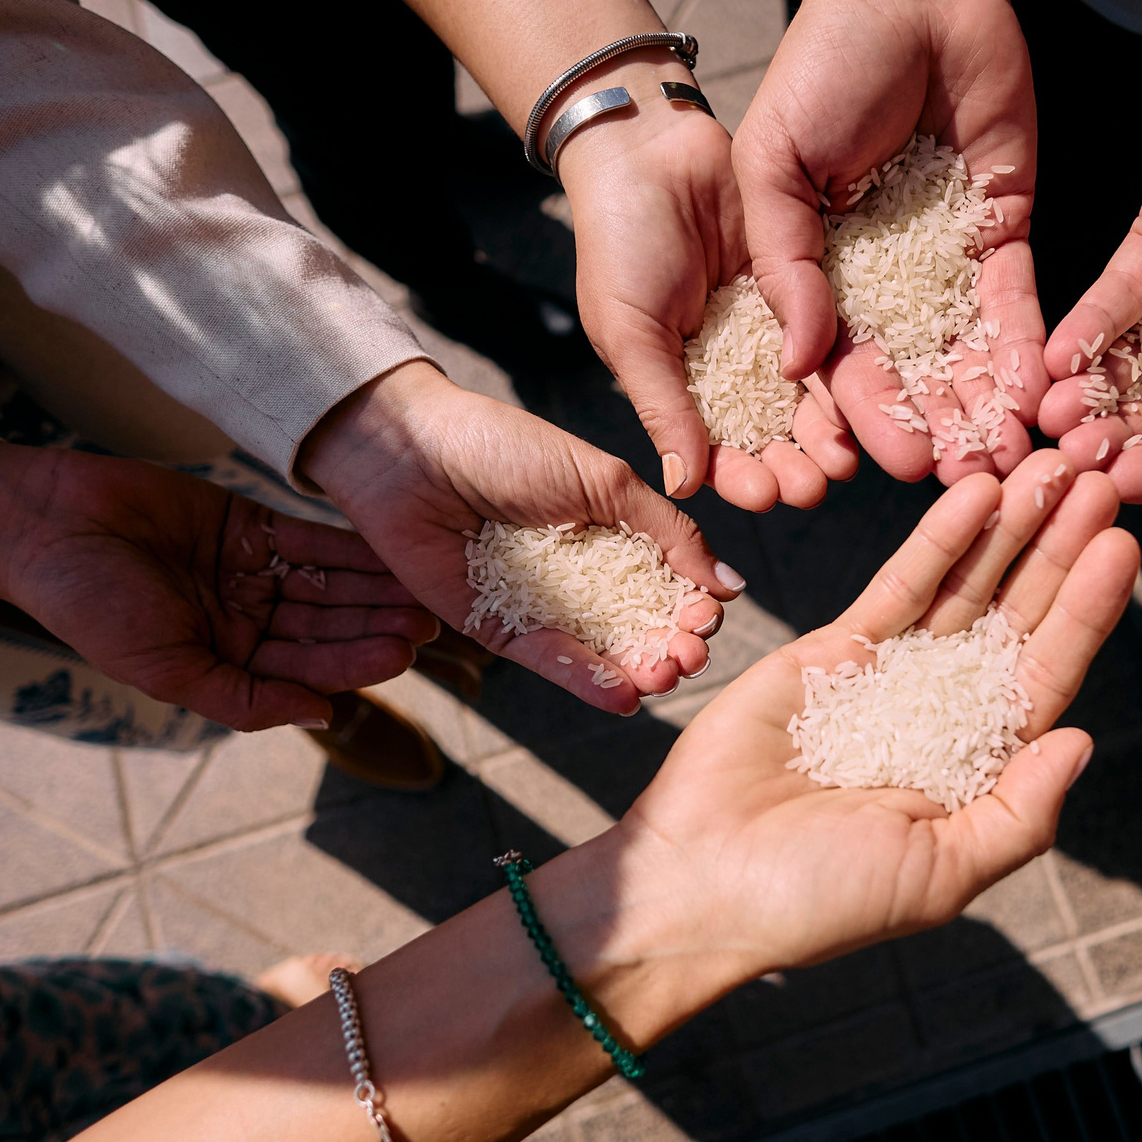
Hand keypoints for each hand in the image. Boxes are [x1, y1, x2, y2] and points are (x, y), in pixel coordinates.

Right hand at [0, 445, 438, 731]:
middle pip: (326, 628)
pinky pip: (308, 540)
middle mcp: (245, 623)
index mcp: (225, 664)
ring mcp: (250, 574)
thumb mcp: (165, 668)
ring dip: (371, 588)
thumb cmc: (89, 606)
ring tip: (417, 587)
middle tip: (426, 620)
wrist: (45, 526)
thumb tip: (321, 717)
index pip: (305, 670)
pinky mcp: (249, 526)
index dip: (354, 662)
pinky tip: (386, 548)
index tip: (401, 654)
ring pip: (327, 586)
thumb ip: (242, 698)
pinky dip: (347, 546)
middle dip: (374, 625)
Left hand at [297, 363, 742, 712]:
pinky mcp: (497, 630)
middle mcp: (580, 578)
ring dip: (640, 670)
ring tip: (665, 676)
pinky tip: (625, 694)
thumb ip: (668, 532)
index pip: (668, 584)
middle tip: (690, 655)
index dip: (693, 607)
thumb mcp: (603, 481)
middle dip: (674, 646)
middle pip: (641, 627)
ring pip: (601, 653)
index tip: (708, 617)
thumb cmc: (505, 447)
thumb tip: (730, 584)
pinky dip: (588, 680)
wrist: (411, 450)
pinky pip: (548, 661)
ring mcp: (541, 607)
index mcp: (611, 536)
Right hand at [560, 71, 857, 511]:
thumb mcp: (630, 331)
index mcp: (682, 383)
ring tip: (846, 459)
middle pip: (771, 430)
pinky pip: (832, 333)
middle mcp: (732, 365)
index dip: (741, 476)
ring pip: (806, 393)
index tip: (764, 495)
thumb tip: (683, 487)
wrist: (650, 150)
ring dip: (826, 430)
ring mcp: (771, 327)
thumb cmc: (619, 243)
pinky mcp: (804, 285)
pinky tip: (866, 396)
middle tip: (816, 488)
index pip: (716, 448)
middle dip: (792, 465)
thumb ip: (661, 404)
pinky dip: (847, 369)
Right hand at [616, 448, 1138, 974]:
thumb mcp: (940, 874)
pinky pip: (899, 586)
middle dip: (1060, 549)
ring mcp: (890, 675)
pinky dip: (940, 542)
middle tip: (1102, 475)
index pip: (1046, 674)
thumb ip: (1017, 812)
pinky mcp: (832, 650)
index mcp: (978, 768)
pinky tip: (978, 494)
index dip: (1087, 611)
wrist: (703, 882)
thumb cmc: (819, 902)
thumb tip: (1083, 740)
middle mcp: (944, 714)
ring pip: (966, 588)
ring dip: (1010, 528)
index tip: (1122, 548)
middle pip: (1017, 617)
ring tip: (1053, 465)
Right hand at [734, 0, 1044, 485]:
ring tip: (1005, 461)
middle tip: (956, 484)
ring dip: (983, 406)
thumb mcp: (772, 165)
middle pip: (907, 371)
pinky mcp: (1004, 227)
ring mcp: (946, 257)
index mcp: (813, 270)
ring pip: (966, 350)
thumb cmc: (821, 66)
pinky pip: (1017, 300)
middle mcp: (881, 279)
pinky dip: (1027, 347)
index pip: (832, 362)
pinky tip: (1039, 392)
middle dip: (930, 428)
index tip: (864, 468)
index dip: (850, 416)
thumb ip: (784, 263)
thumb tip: (794, 363)